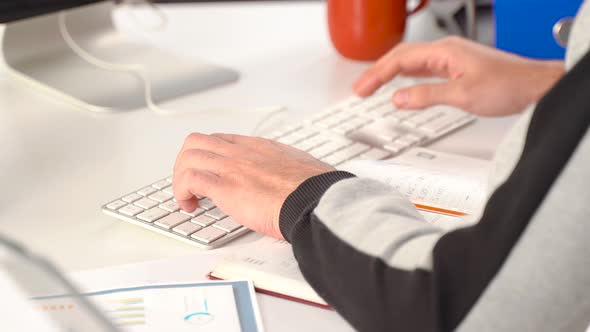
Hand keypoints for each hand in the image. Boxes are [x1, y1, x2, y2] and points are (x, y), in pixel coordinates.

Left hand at [173, 133, 334, 238]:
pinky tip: (189, 205)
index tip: (211, 172)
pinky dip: (181, 192)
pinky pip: (188, 180)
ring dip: (180, 178)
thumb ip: (289, 170)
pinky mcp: (224, 187)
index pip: (222, 140)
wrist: (314, 201)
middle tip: (191, 183)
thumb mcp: (302, 168)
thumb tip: (294, 180)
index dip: (210, 156)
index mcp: (260, 147)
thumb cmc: (315, 190)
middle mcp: (242, 152)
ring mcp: (231, 166)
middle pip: (197, 142)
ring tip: (187, 197)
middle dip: (187, 162)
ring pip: (187, 156)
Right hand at [353, 36, 564, 115]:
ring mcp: (451, 59)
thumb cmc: (507, 86)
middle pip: (401, 58)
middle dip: (377, 73)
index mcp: (444, 51)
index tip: (361, 89)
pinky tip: (401, 85)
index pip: (400, 60)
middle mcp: (446, 51)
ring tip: (371, 86)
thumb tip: (398, 99)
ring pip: (411, 63)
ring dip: (390, 74)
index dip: (377, 74)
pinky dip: (406, 77)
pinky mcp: (456, 68)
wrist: (534, 86)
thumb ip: (427, 96)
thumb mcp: (462, 96)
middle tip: (359, 89)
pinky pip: (423, 69)